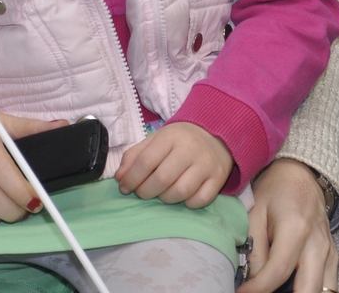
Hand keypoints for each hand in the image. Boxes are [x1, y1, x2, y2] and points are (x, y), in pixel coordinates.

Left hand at [114, 121, 231, 208]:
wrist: (216, 133)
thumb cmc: (180, 139)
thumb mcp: (156, 140)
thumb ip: (135, 156)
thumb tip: (120, 177)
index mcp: (170, 136)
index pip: (146, 161)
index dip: (132, 178)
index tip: (124, 187)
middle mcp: (190, 149)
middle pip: (162, 179)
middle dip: (146, 191)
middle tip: (141, 193)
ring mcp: (206, 164)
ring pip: (181, 192)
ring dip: (165, 199)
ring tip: (161, 194)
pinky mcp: (218, 178)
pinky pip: (201, 200)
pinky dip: (188, 203)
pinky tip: (182, 197)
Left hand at [237, 158, 338, 292]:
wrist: (301, 173)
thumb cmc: (274, 190)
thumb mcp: (255, 211)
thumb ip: (255, 246)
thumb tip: (253, 278)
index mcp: (296, 229)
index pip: (277, 272)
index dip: (257, 289)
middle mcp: (317, 245)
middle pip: (309, 290)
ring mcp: (329, 252)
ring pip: (323, 291)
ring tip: (275, 292)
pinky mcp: (333, 257)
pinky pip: (327, 284)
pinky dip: (310, 290)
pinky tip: (291, 288)